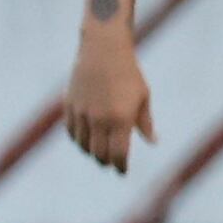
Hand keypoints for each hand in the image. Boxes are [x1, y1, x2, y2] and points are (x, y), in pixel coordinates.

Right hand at [63, 27, 154, 171]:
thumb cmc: (129, 74)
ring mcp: (81, 112)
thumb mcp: (143, 97)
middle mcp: (99, 119)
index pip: (118, 154)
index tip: (122, 171)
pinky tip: (85, 141)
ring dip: (91, 152)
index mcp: (120, 119)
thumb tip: (153, 142)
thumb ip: (145, 122)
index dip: (120, 166)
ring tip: (99, 154)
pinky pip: (71, 131)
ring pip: (82, 144)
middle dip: (106, 162)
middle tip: (111, 165)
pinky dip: (78, 140)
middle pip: (99, 153)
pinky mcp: (69, 105)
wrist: (103, 50)